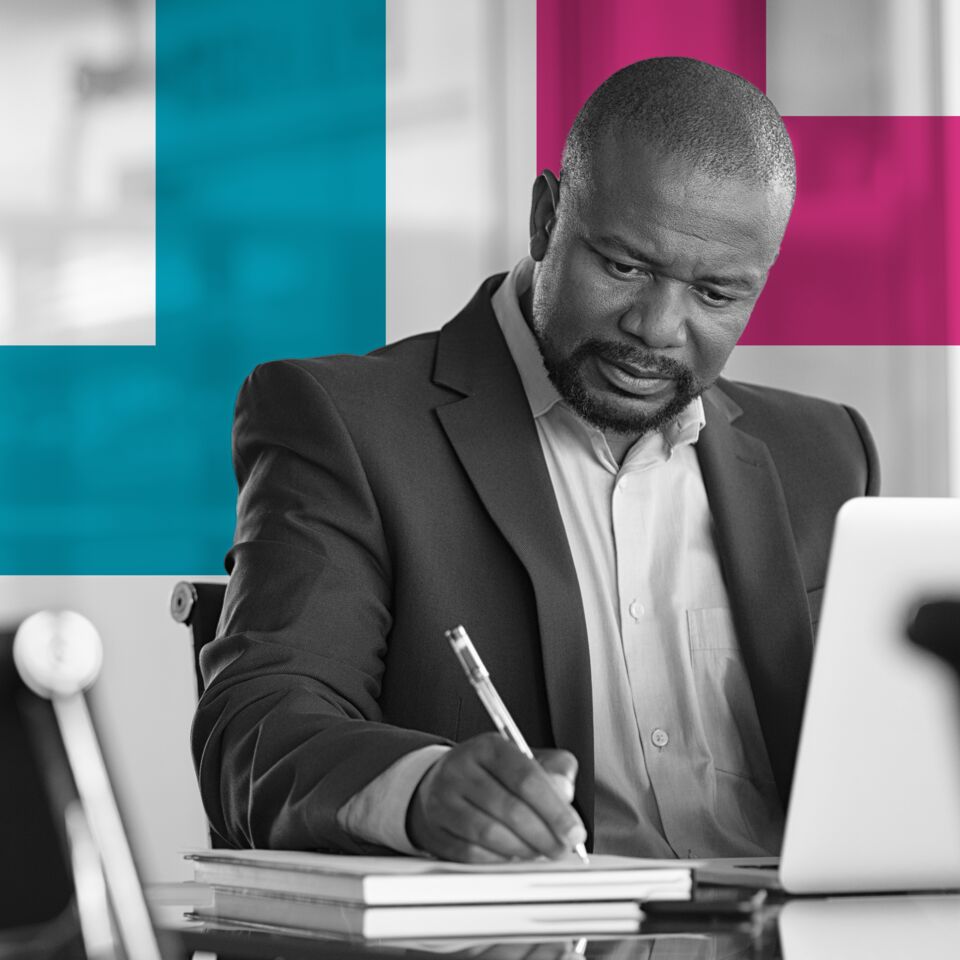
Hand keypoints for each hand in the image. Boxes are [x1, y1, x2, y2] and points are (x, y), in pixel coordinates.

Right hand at [405, 732, 586, 861]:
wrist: (442, 784)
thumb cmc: (492, 775)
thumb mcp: (523, 759)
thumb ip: (553, 769)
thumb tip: (565, 792)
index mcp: (488, 747)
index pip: (526, 777)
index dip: (555, 809)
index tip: (574, 832)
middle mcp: (460, 769)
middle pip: (509, 808)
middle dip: (544, 835)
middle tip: (561, 849)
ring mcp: (443, 800)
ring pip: (490, 833)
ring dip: (523, 849)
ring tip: (539, 852)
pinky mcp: (435, 829)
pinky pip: (471, 853)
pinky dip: (498, 859)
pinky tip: (512, 855)